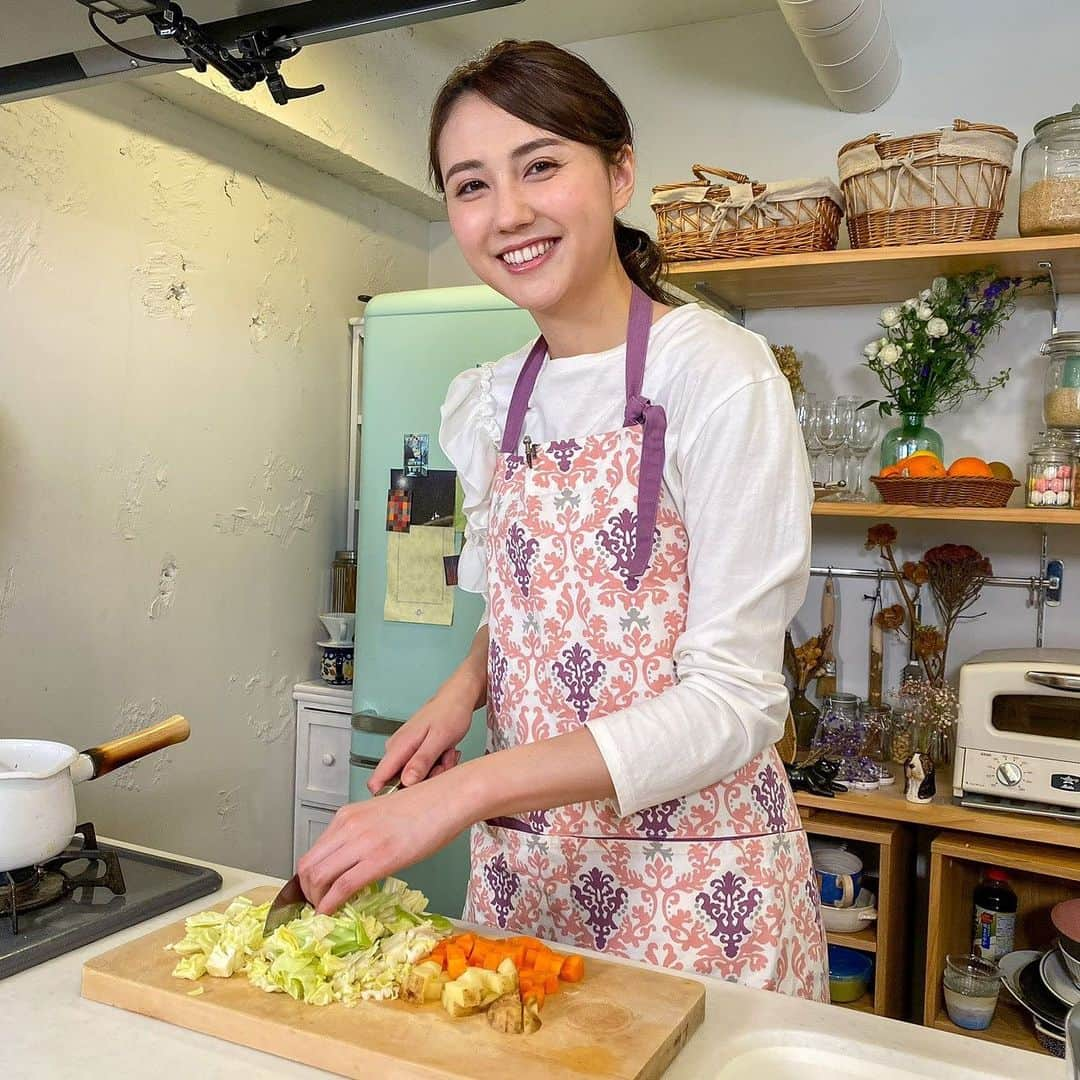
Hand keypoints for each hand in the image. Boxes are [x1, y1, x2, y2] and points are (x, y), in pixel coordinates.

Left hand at [296, 770, 471, 913]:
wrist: (448, 798)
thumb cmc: (424, 807)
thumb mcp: (381, 817)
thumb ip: (363, 836)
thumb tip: (355, 862)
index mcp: (347, 816)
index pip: (312, 852)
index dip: (308, 878)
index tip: (315, 892)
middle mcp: (348, 826)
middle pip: (308, 866)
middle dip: (307, 892)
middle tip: (316, 906)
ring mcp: (361, 842)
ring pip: (318, 877)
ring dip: (316, 900)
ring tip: (326, 911)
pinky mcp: (378, 859)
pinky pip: (341, 886)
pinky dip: (330, 904)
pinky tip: (332, 912)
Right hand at [368, 690, 474, 791]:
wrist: (456, 698)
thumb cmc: (450, 712)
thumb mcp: (439, 739)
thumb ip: (422, 760)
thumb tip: (406, 782)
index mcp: (398, 746)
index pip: (377, 781)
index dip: (389, 795)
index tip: (411, 796)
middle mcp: (396, 749)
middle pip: (400, 784)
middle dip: (424, 781)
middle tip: (441, 765)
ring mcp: (404, 751)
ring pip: (413, 778)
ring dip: (433, 772)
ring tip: (445, 755)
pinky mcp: (413, 752)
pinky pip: (421, 770)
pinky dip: (436, 766)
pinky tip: (443, 754)